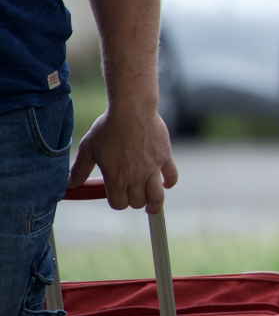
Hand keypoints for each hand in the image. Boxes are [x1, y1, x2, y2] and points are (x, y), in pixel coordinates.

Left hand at [68, 99, 178, 213]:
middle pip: (138, 202)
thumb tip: (70, 185)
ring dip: (155, 204)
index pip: (119, 204)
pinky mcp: (165, 157)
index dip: (117, 202)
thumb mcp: (88, 149)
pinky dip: (170, 182)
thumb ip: (80, 170)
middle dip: (134, 201)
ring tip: (153, 206)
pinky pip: (172, 176)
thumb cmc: (108, 127)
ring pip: (157, 196)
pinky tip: (166, 183)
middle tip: (132, 195)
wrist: (131, 109)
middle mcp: (135, 177)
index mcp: (116, 179)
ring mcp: (152, 168)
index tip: (116, 195)